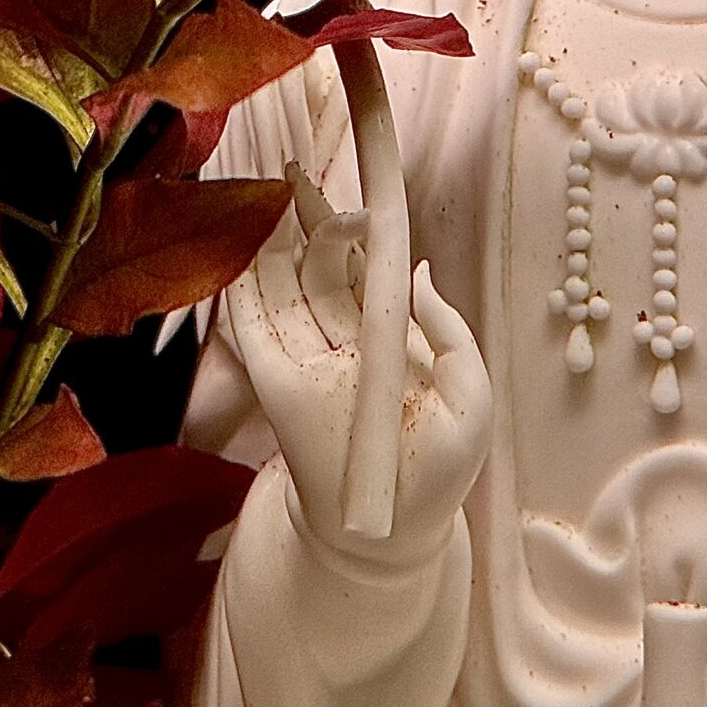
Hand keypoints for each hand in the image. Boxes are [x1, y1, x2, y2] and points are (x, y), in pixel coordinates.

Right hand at [223, 174, 489, 564]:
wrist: (386, 536)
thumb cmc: (439, 474)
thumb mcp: (470, 399)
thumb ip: (450, 333)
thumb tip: (419, 272)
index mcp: (385, 338)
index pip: (363, 268)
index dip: (353, 228)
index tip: (345, 190)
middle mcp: (340, 342)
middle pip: (317, 264)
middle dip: (305, 218)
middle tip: (293, 170)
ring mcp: (304, 360)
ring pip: (282, 283)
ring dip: (269, 238)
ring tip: (262, 191)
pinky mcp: (274, 382)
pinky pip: (253, 324)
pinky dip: (241, 282)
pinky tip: (235, 245)